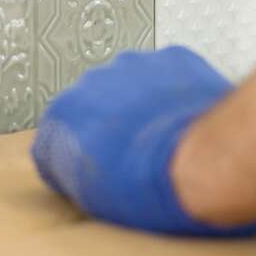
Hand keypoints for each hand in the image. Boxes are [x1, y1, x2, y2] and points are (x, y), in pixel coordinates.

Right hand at [30, 47, 255, 236]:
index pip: (58, 134)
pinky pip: (170, 72)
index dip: (79, 152)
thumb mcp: (91, 197)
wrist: (196, 162)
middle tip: (135, 152)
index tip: (96, 165)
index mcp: (61, 116)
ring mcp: (131, 65)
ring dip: (143, 102)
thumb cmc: (146, 187)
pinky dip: (176, 88)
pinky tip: (186, 116)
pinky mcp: (170, 57)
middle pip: (96, 101)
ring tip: (165, 135)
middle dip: (112, 122)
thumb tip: (85, 169)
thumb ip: (75, 171)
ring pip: (132, 82)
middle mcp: (89, 82)